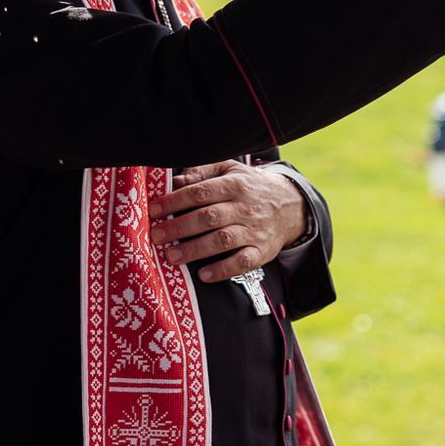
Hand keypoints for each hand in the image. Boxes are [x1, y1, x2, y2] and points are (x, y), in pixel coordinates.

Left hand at [148, 160, 306, 283]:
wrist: (290, 205)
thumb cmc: (250, 186)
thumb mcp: (230, 170)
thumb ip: (202, 172)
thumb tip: (175, 180)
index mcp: (233, 184)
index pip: (200, 192)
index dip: (175, 201)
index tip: (154, 210)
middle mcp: (244, 207)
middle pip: (208, 217)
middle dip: (179, 228)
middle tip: (156, 236)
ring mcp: (254, 230)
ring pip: (222, 240)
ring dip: (195, 250)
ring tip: (171, 257)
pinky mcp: (262, 251)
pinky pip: (242, 262)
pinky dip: (223, 270)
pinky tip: (203, 275)